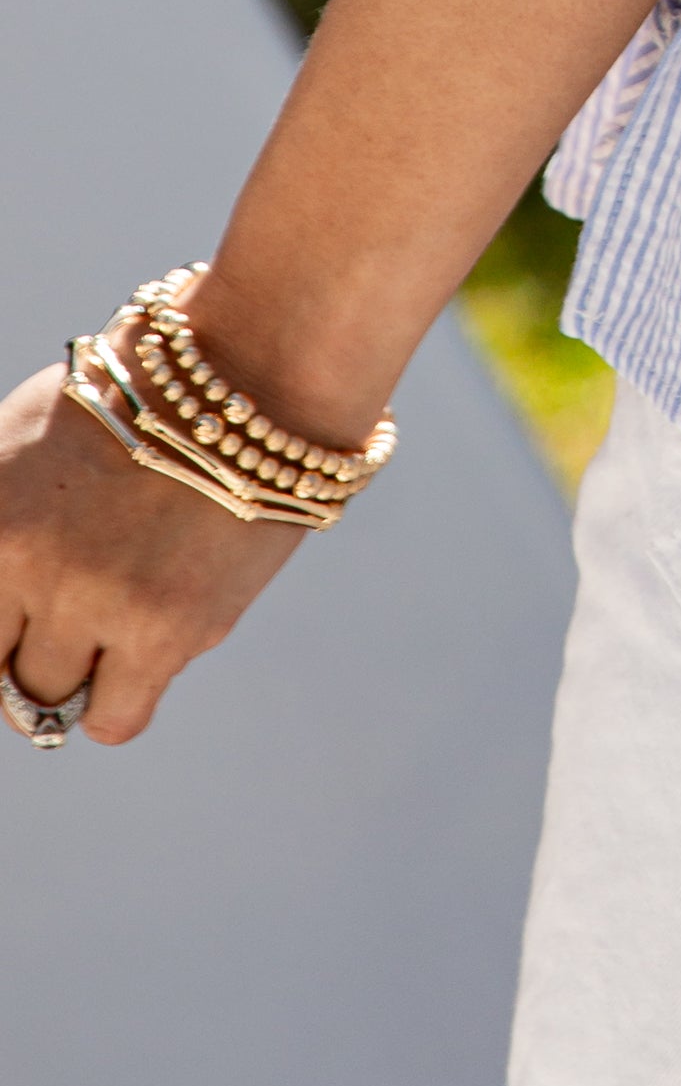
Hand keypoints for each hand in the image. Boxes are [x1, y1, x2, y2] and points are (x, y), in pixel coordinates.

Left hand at [0, 355, 305, 746]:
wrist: (251, 368)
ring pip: (52, 702)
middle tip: (69, 609)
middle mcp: (34, 568)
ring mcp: (100, 602)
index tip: (21, 622)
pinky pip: (117, 717)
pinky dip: (120, 700)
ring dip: (78, 668)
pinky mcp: (168, 630)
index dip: (0, 627)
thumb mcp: (24, 439)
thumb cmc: (136, 397)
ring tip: (115, 614)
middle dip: (30, 647)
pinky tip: (142, 650)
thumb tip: (0, 595)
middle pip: (0, 673)